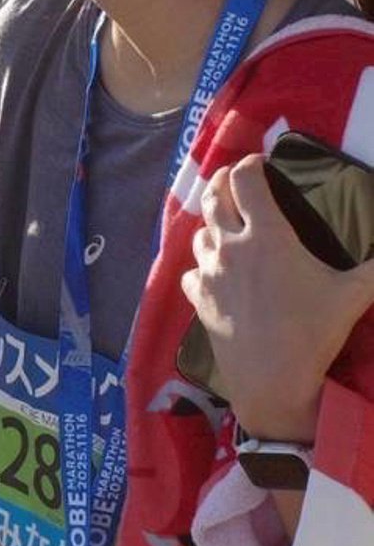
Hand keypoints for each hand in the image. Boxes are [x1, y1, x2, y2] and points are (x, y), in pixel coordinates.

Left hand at [181, 155, 373, 440]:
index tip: (260, 163)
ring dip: (211, 222)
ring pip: (199, 233)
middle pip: (213, 198)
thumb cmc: (312, 333)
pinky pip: (191, 271)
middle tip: (233, 179)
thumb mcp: (353, 295)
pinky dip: (201, 264)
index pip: (246, 180)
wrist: (272, 381)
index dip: (250, 165)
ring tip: (225, 223)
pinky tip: (213, 271)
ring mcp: (210, 273)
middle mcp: (230, 246)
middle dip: (221, 181)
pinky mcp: (198, 300)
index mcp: (266, 235)